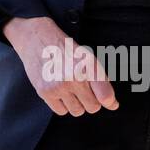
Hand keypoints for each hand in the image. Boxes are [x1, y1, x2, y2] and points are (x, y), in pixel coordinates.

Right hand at [3, 16, 118, 116]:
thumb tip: (112, 105)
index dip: (109, 102)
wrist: (36, 39)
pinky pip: (61, 111)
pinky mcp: (45, 92)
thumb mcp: (87, 57)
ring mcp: (59, 86)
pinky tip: (58, 90)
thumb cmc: (64, 48)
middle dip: (90, 100)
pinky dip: (62, 104)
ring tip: (69, 88)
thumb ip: (102, 81)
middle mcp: (74, 77)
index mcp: (88, 66)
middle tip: (82, 88)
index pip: (106, 96)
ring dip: (76, 104)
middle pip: (92, 107)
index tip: (107, 101)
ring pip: (77, 111)